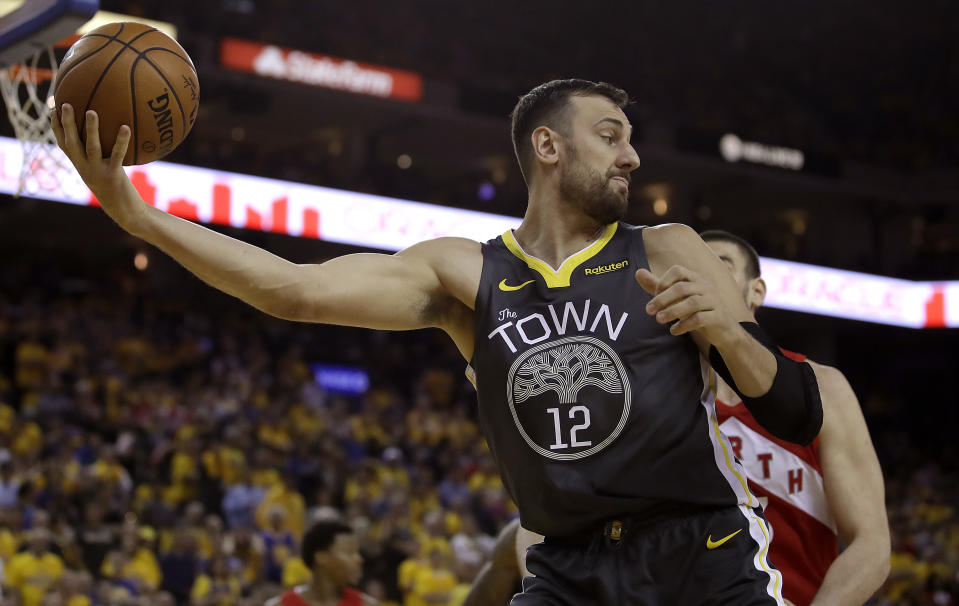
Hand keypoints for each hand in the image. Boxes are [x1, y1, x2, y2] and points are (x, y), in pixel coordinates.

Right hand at [51, 104, 139, 224]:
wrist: (124, 211)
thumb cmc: (116, 188)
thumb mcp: (105, 171)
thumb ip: (102, 155)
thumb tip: (109, 130)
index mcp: (80, 165)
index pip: (63, 145)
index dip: (56, 128)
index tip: (52, 109)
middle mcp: (85, 168)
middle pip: (71, 143)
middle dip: (66, 124)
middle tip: (65, 104)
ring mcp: (98, 172)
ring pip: (91, 148)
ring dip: (91, 129)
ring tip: (91, 111)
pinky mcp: (113, 176)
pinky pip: (117, 155)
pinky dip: (121, 141)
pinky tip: (125, 127)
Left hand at [635, 265, 738, 344]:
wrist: (724, 330)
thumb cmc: (697, 310)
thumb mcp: (677, 298)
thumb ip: (658, 286)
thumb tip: (638, 272)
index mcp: (696, 278)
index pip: (678, 271)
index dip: (663, 281)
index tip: (653, 294)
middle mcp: (706, 287)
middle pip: (682, 288)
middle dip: (662, 299)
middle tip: (649, 311)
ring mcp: (714, 301)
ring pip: (691, 303)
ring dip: (672, 311)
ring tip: (659, 320)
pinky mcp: (718, 317)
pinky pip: (699, 319)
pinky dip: (684, 325)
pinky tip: (674, 331)